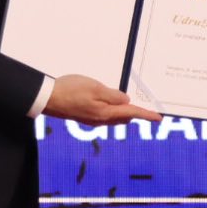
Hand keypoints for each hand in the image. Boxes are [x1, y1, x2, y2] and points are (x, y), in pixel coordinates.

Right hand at [43, 74, 161, 125]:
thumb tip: (126, 101)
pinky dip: (114, 110)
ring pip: (115, 117)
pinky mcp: (86, 117)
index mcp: (105, 113)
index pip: (131, 113)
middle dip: (136, 113)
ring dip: (125, 112)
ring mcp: (93, 120)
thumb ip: (113, 95)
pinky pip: (106, 116)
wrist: (48, 98)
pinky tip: (112, 103)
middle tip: (147, 107)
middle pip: (125, 117)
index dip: (146, 114)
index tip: (158, 118)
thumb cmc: (70, 90)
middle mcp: (101, 120)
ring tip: (132, 104)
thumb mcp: (95, 88)